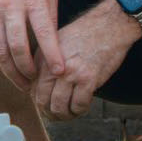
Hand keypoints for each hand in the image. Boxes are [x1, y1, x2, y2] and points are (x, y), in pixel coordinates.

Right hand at [0, 0, 65, 90]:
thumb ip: (50, 14)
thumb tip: (53, 43)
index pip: (43, 32)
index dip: (52, 54)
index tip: (60, 72)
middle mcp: (11, 5)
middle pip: (18, 47)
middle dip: (28, 70)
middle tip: (37, 84)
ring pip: (0, 50)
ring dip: (11, 72)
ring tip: (23, 84)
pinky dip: (0, 62)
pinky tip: (9, 70)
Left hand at [32, 0, 137, 119]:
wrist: (108, 25)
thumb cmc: (84, 34)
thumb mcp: (55, 44)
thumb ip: (46, 64)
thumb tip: (39, 89)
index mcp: (42, 58)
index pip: (32, 90)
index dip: (39, 103)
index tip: (46, 106)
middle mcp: (52, 67)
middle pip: (43, 101)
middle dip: (49, 113)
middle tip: (57, 115)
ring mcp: (70, 74)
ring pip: (59, 107)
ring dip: (64, 116)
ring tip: (70, 113)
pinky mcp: (88, 79)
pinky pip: (79, 105)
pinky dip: (80, 110)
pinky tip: (82, 107)